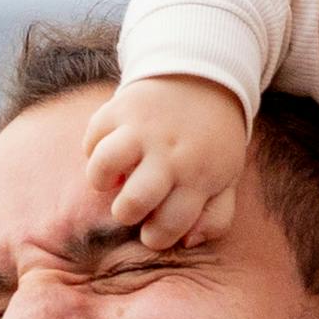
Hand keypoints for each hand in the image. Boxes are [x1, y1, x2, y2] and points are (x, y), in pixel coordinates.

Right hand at [77, 78, 249, 249]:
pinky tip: (110, 149)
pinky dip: (93, 149)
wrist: (204, 76)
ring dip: (101, 179)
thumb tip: (187, 241)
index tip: (153, 228)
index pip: (169, 226)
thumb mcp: (227, 178)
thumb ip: (215, 217)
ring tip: (113, 177)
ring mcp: (142, 129)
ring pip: (104, 166)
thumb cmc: (212, 141)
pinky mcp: (120, 108)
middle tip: (132, 204)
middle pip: (134, 201)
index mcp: (198, 176)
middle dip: (126, 213)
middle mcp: (169, 154)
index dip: (156, 237)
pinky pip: (91, 138)